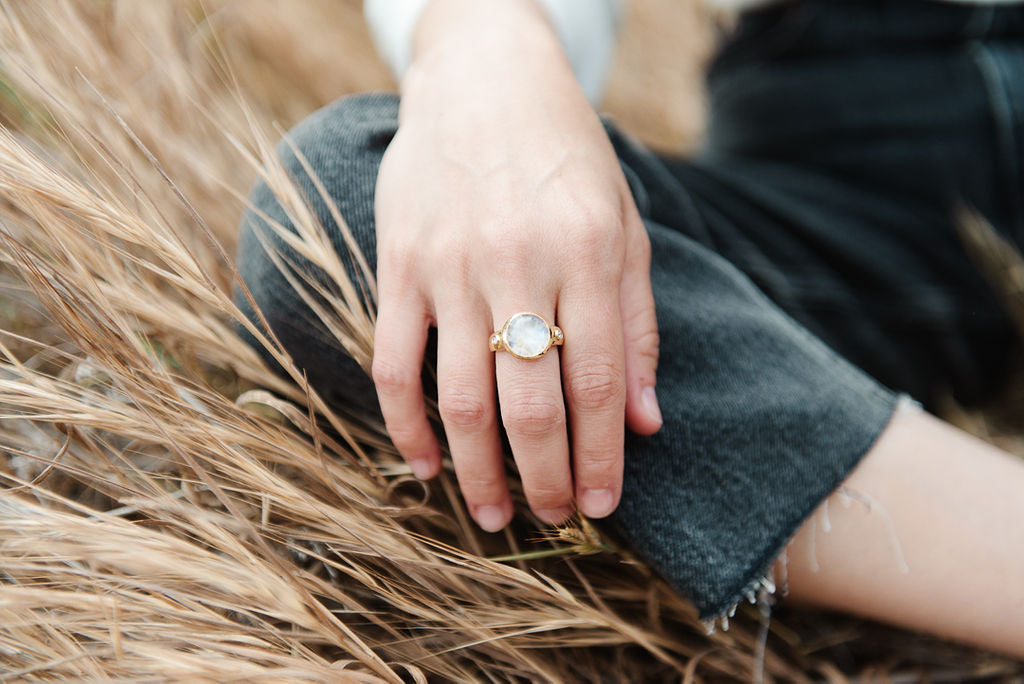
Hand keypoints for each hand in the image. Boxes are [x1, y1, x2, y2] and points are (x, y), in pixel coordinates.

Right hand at [371, 0, 661, 530]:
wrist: (483, 79)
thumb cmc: (566, 157)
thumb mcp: (624, 226)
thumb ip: (638, 324)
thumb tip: (646, 422)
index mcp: (587, 253)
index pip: (600, 381)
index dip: (601, 455)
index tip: (601, 505)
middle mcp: (518, 263)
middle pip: (531, 403)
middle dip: (545, 478)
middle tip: (550, 519)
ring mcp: (449, 266)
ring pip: (460, 395)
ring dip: (478, 470)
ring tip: (493, 515)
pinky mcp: (398, 264)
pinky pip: (393, 361)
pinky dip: (405, 423)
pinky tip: (424, 464)